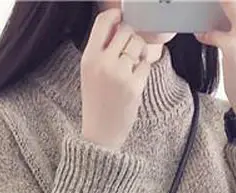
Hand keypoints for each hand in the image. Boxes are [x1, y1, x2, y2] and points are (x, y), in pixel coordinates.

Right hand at [81, 9, 152, 149]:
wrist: (100, 134)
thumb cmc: (97, 102)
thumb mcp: (90, 73)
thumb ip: (101, 49)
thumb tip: (119, 25)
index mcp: (89, 58)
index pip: (103, 22)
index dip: (115, 16)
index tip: (121, 17)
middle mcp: (103, 63)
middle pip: (125, 31)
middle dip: (131, 38)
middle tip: (128, 52)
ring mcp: (119, 74)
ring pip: (138, 45)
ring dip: (139, 52)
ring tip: (132, 66)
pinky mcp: (134, 86)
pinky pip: (146, 65)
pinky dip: (143, 71)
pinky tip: (134, 81)